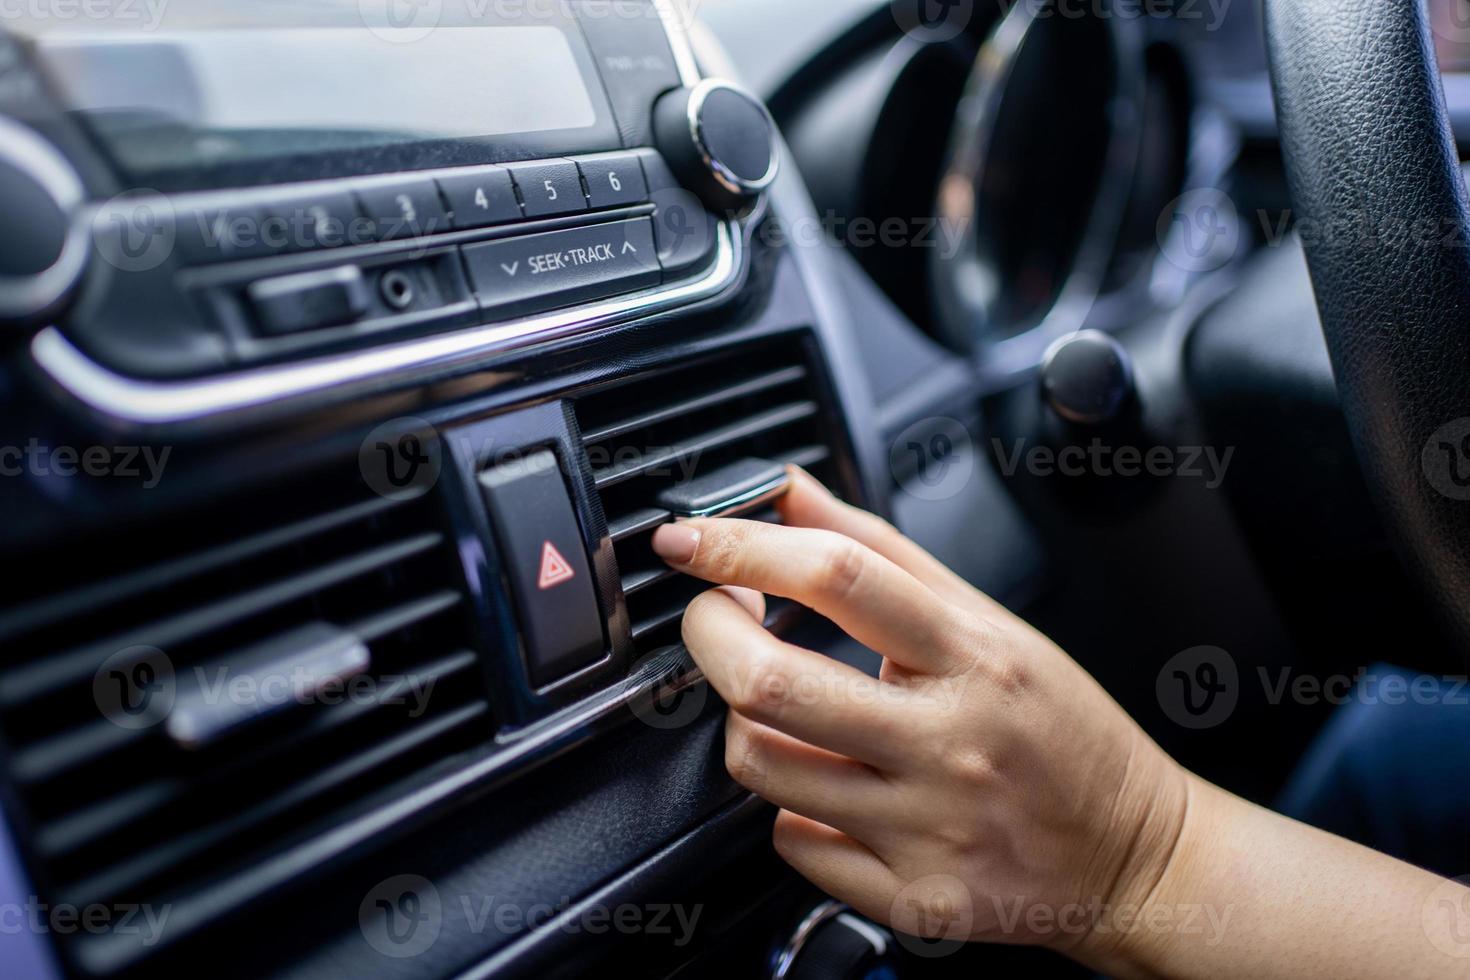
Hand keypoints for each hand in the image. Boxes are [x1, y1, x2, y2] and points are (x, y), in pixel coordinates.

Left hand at [651, 468, 1190, 964]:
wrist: (1134, 856)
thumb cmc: (1061, 729)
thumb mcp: (992, 620)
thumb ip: (884, 552)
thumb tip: (790, 492)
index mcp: (974, 656)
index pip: (839, 578)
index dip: (742, 547)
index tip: (691, 540)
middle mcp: (949, 742)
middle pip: (771, 682)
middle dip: (708, 636)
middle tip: (712, 619)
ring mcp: (928, 829)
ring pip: (763, 765)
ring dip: (741, 721)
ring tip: (775, 705)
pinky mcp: (912, 899)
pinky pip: (794, 842)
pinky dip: (789, 807)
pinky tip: (824, 787)